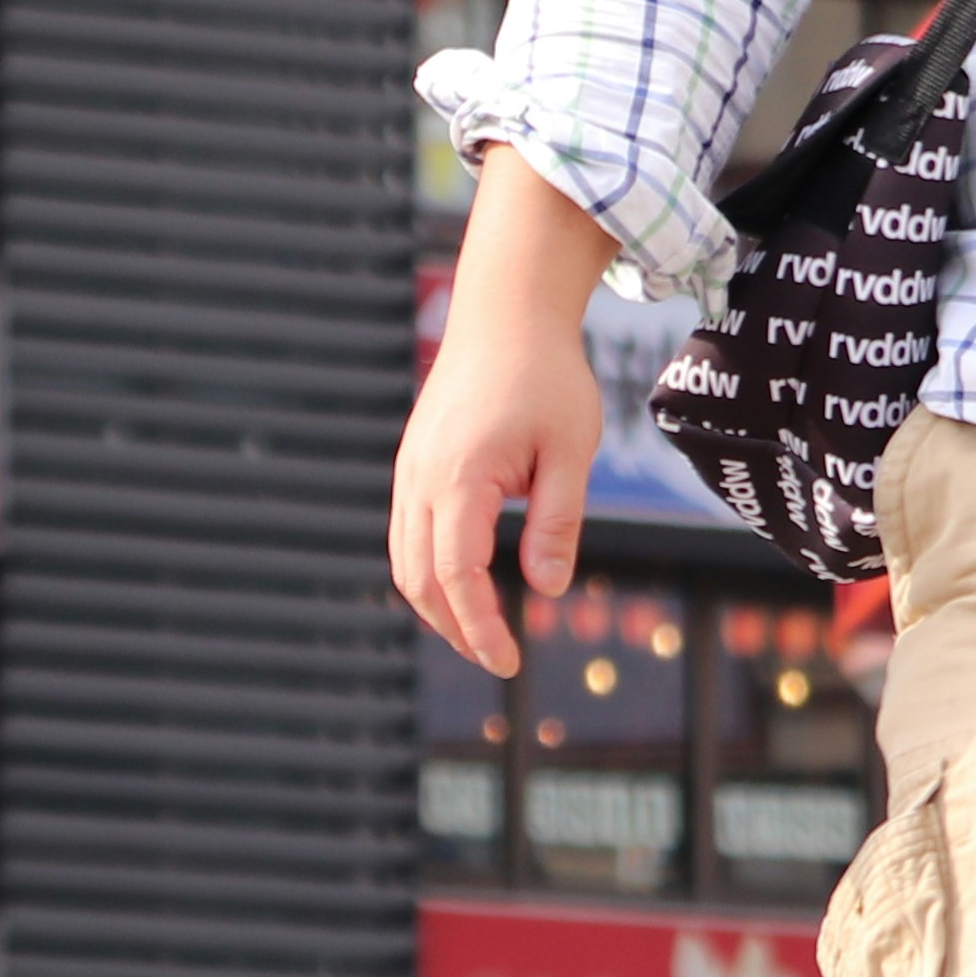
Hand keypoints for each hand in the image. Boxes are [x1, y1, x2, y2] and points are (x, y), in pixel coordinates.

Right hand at [392, 152, 624, 676]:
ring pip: (405, 561)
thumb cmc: (547, 376)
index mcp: (460, 479)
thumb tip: (547, 589)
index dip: (480, 628)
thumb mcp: (571, 450)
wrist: (506, 312)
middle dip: (455, 629)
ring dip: (437, 605)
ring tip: (479, 632)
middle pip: (419, 580)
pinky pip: (407, 533)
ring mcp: (410, 472)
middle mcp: (421, 480)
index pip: (457, 577)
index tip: (508, 664)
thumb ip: (558, 522)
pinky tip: (463, 583)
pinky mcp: (413, 464)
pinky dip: (428, 571)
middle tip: (497, 659)